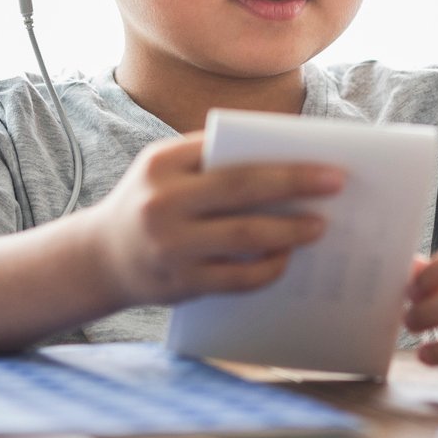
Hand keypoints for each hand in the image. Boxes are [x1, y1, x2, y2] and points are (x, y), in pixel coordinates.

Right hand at [89, 131, 343, 306]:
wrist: (100, 258)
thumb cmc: (150, 203)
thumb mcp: (164, 170)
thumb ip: (210, 161)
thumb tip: (286, 162)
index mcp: (162, 162)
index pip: (230, 154)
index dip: (282, 159)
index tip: (325, 162)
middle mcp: (162, 202)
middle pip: (242, 189)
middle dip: (295, 185)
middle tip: (337, 185)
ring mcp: (170, 245)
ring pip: (244, 235)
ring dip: (289, 230)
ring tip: (319, 226)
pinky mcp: (180, 283)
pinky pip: (237, 277)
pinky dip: (267, 267)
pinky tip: (286, 257)